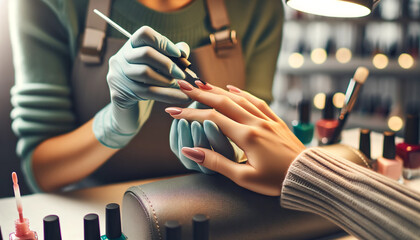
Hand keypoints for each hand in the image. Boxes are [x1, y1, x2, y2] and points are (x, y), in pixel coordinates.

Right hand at [94, 26, 189, 147]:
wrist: (131, 112)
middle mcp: (120, 58)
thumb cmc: (148, 86)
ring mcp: (117, 76)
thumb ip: (172, 56)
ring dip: (168, 80)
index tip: (179, 55)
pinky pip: (148, 92)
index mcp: (131, 47)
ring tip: (181, 86)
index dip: (164, 42)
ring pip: (145, 73)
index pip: (144, 34)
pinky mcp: (119, 94)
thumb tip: (184, 49)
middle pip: (145, 53)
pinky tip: (183, 98)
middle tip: (183, 74)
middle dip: (168, 64)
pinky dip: (169, 95)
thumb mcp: (159, 69)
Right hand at [165, 80, 305, 195]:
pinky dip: (243, 93)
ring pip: (239, 98)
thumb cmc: (276, 181)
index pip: (212, 118)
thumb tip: (190, 150)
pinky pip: (257, 101)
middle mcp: (256, 122)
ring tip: (201, 84)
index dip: (190, 113)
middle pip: (223, 102)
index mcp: (247, 136)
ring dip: (219, 90)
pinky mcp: (276, 121)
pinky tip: (233, 88)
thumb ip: (216, 162)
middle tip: (182, 86)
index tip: (172, 111)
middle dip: (200, 94)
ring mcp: (267, 119)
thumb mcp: (244, 178)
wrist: (308, 176)